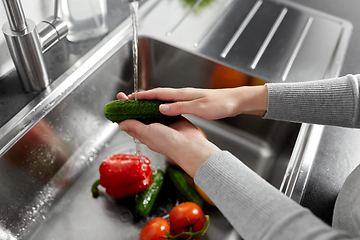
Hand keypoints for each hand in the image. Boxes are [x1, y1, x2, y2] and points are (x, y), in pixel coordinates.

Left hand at [116, 92, 219, 176]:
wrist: (189, 145)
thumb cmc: (169, 143)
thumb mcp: (148, 133)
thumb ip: (135, 127)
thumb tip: (121, 124)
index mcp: (144, 134)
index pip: (128, 123)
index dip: (121, 113)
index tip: (117, 102)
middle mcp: (152, 129)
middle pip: (138, 115)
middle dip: (130, 105)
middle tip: (123, 95)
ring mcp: (162, 123)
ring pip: (150, 111)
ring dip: (144, 103)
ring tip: (138, 94)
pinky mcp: (172, 118)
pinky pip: (164, 109)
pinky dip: (159, 103)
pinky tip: (156, 96)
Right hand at [121, 86, 267, 119]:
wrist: (235, 101)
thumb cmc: (220, 103)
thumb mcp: (199, 107)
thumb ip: (179, 107)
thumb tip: (161, 108)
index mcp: (182, 94)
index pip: (158, 93)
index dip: (143, 96)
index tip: (130, 97)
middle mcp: (183, 94)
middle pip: (159, 95)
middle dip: (144, 98)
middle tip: (132, 103)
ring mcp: (187, 98)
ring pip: (165, 100)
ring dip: (153, 103)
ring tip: (142, 108)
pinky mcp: (192, 103)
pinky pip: (172, 104)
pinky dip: (163, 107)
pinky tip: (163, 113)